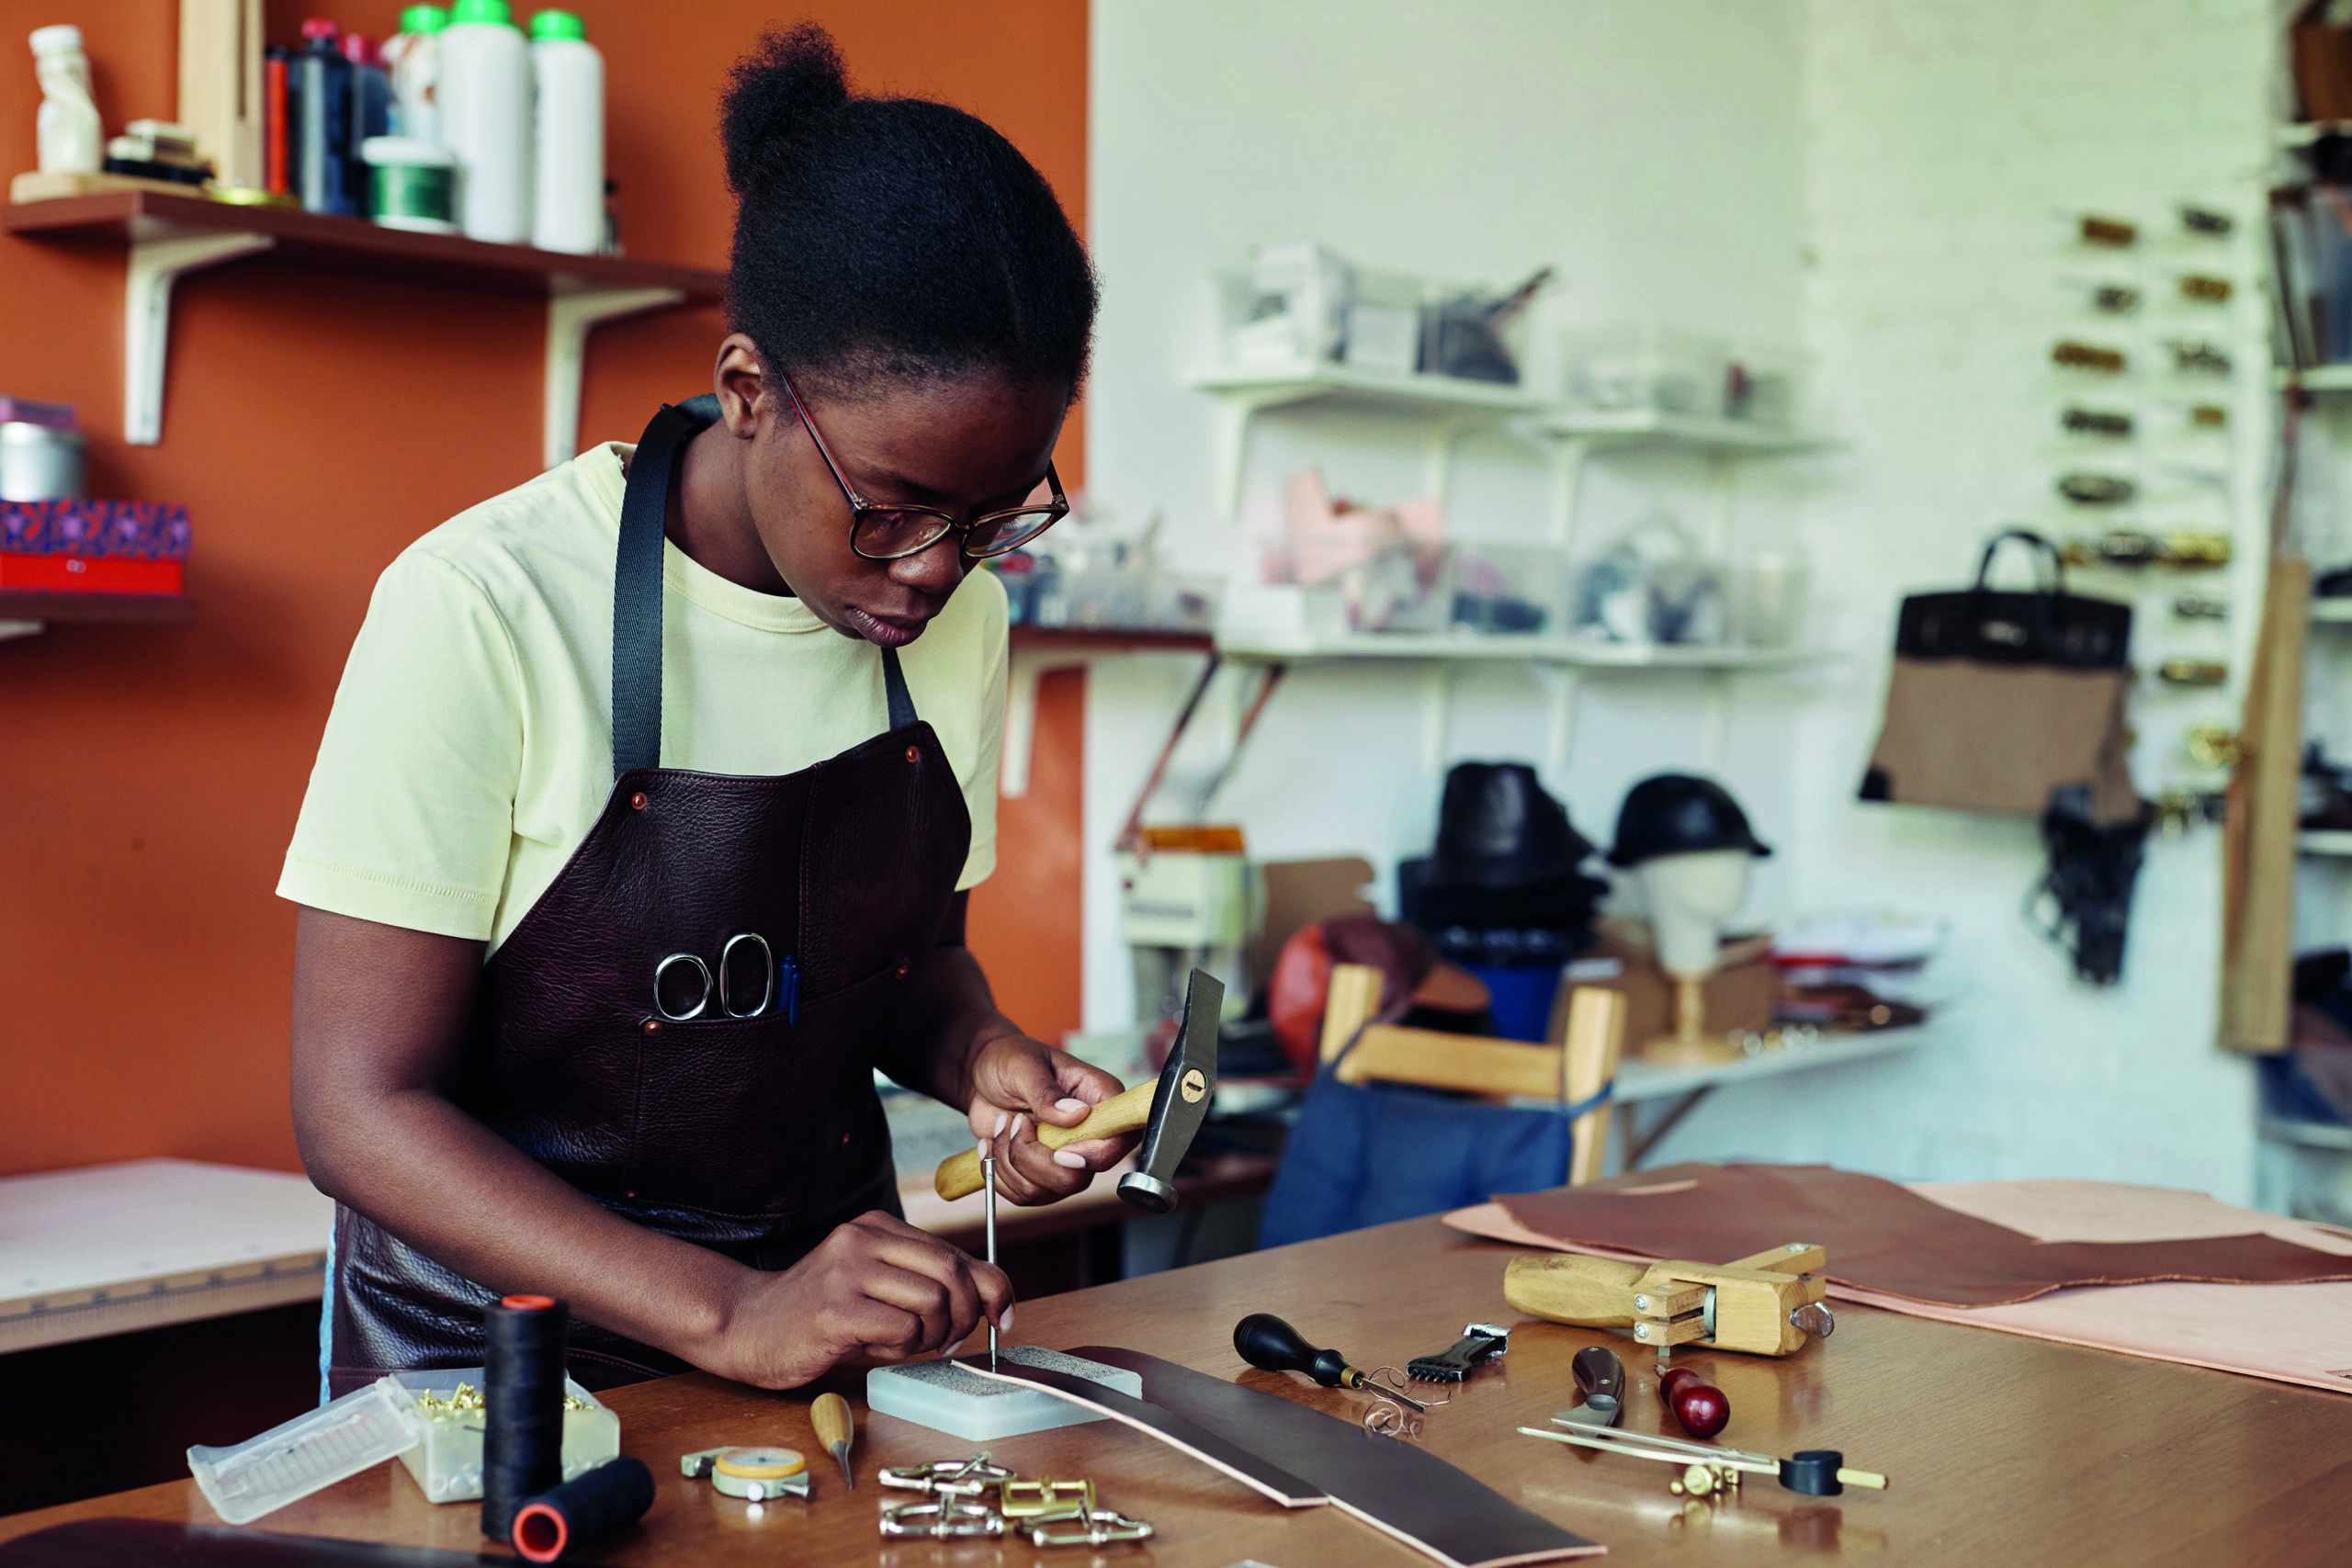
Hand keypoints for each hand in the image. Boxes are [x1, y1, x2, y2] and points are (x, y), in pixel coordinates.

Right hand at [709, 1211, 1011, 1387]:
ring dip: (928, 1336)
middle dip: (964, 1316)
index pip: (958, 1253)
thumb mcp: (874, 1283)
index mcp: (877, 1227)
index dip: (992, 1287)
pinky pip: (903, 1330)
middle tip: (947, 1340)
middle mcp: (863, 1238)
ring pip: (933, 1302)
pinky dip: (901, 1349)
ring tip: (898, 1342)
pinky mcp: (835, 1309)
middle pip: (953, 1274)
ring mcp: (847, 1271)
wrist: (746, 1326)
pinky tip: (873, 1348)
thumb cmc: (818, 1312)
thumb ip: (923, 1282)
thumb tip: (993, 1300)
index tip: (1002, 1316)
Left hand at [965, 1028, 1131, 1205]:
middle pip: (1079, 1177)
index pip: (1120, 1141)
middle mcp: (1088, 1134)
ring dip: (1011, 1161)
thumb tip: (1077, 1114)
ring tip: (1002, 1127)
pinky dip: (998, 1173)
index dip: (1094, 1155)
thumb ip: (1047, 1093)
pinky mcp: (1039, 1172)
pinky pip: (1023, 1194)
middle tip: (1015, 1123)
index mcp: (1099, 1098)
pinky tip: (992, 1144)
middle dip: (1034, 1159)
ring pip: (1047, 1191)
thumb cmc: (1009, 1058)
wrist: (980, 1074)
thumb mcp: (1025, 1066)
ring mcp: (1065, 1157)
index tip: (1059, 1150)